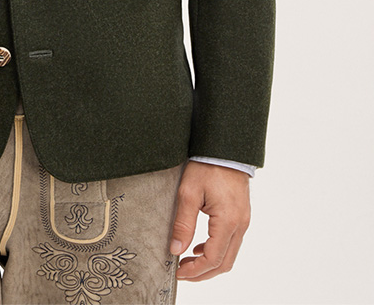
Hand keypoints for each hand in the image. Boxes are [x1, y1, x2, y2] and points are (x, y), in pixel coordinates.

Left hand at [169, 160, 250, 280]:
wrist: (225, 147)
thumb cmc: (207, 165)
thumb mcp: (188, 192)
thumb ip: (183, 223)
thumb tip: (176, 249)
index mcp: (228, 221)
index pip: (213, 259)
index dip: (196, 270)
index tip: (179, 272)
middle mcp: (240, 224)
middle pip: (224, 263)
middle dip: (203, 273)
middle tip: (183, 272)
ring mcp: (243, 220)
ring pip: (230, 254)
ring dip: (210, 263)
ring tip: (188, 261)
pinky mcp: (242, 215)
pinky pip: (232, 242)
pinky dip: (217, 250)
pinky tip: (200, 246)